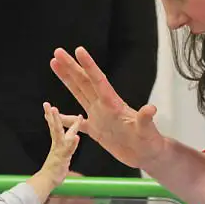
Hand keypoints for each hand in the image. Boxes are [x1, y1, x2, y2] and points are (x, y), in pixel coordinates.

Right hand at [26, 104, 80, 201]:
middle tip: (49, 105)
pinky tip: (77, 138)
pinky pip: (68, 150)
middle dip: (53, 115)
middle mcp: (57, 144)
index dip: (53, 117)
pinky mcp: (62, 158)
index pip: (54, 127)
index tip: (51, 108)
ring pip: (59, 134)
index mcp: (57, 143)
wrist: (47, 181)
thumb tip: (74, 140)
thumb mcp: (63, 156)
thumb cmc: (55, 171)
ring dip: (58, 123)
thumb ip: (68, 148)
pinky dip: (72, 144)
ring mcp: (59, 150)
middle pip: (55, 127)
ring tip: (56, 112)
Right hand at [50, 46, 165, 168]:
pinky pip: (77, 123)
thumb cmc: (149, 141)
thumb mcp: (146, 130)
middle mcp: (104, 106)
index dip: (89, 66)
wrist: (147, 154)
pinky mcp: (96, 130)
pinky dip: (66, 118)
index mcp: (114, 104)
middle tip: (57, 52)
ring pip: (79, 94)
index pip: (99, 81)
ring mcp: (99, 116)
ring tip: (55, 64)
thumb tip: (151, 109)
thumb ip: (145, 119)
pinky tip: (53, 112)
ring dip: (67, 80)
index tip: (78, 50)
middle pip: (84, 82)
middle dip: (71, 67)